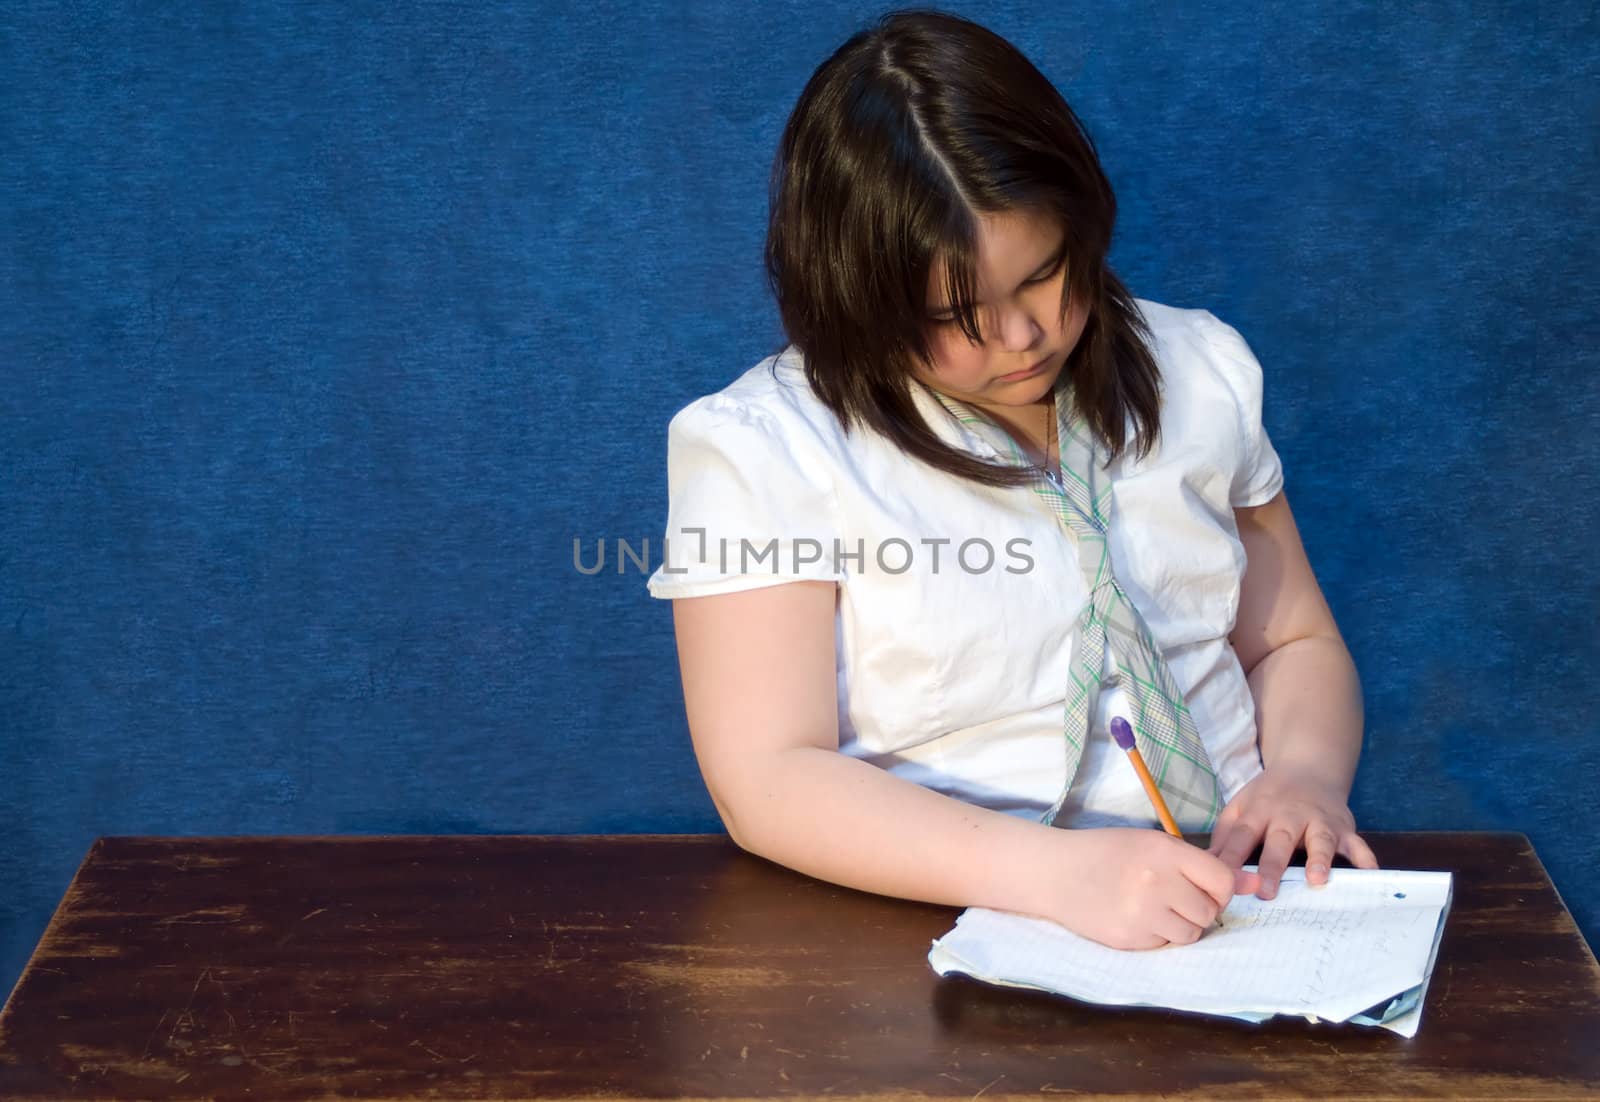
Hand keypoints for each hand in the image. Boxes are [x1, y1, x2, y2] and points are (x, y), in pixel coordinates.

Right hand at [1039, 828, 1237, 950]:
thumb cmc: (1107, 852)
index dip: (1219, 887)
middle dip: (1198, 907)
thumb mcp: (1153, 844)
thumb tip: (1255, 884)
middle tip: (1173, 896)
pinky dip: (1158, 935)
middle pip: (1209, 911)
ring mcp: (1142, 914)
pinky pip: (1165, 945)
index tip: (1203, 886)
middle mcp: (1156, 882)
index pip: (1222, 880)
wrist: (1055, 872)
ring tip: (1154, 907)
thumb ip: (1202, 864)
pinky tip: (1136, 917)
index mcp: (1164, 851)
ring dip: (1181, 925)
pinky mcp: (1130, 939)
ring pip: (1191, 933)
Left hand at [1206, 768, 1378, 898]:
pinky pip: (1357, 843)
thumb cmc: (1268, 796)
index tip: (1222, 883)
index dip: (1230, 859)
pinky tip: (1370, 873)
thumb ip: (1224, 836)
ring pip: (1319, 840)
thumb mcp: (1241, 806)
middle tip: (1266, 892)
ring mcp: (1319, 820)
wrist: (1309, 766)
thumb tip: (1205, 866)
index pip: (1241, 836)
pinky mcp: (1344, 827)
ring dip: (1319, 858)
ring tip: (1316, 879)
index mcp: (1259, 811)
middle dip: (1272, 866)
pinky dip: (1364, 857)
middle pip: (1279, 841)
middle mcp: (1289, 815)